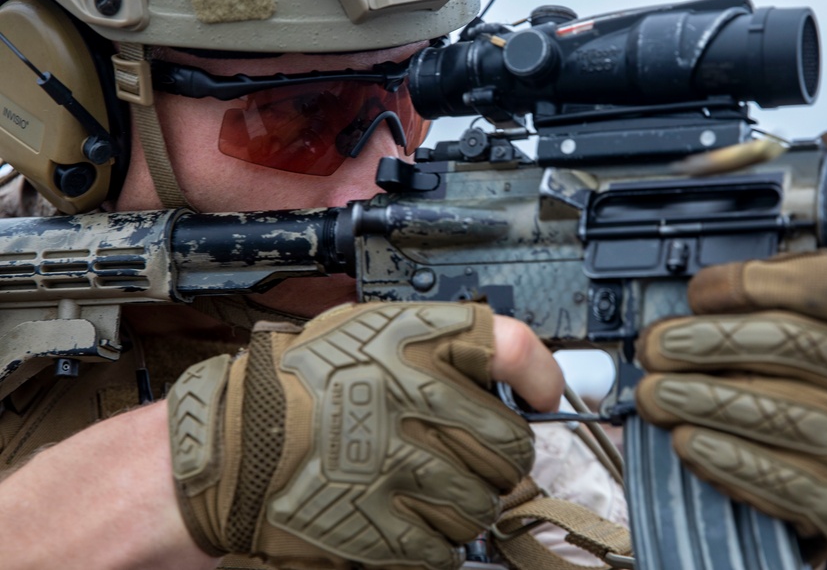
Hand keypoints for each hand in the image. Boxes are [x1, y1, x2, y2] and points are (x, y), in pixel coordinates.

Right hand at [167, 302, 560, 568]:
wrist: (232, 445)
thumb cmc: (300, 384)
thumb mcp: (370, 330)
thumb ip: (436, 340)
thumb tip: (505, 369)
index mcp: (413, 345)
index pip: (511, 347)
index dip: (540, 373)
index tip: (543, 394)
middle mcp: (414, 401)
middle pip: (511, 443)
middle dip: (502, 457)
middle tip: (479, 456)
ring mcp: (401, 467)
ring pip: (484, 502)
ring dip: (471, 503)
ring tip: (435, 489)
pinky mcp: (382, 527)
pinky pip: (448, 547)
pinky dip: (440, 541)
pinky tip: (414, 519)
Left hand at [635, 249, 826, 562]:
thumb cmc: (822, 373)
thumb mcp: (815, 315)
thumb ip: (768, 295)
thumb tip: (698, 299)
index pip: (820, 285)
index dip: (748, 285)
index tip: (695, 293)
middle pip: (793, 345)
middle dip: (709, 343)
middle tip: (654, 348)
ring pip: (783, 415)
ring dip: (704, 403)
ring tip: (655, 394)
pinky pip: (788, 483)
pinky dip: (728, 460)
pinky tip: (687, 441)